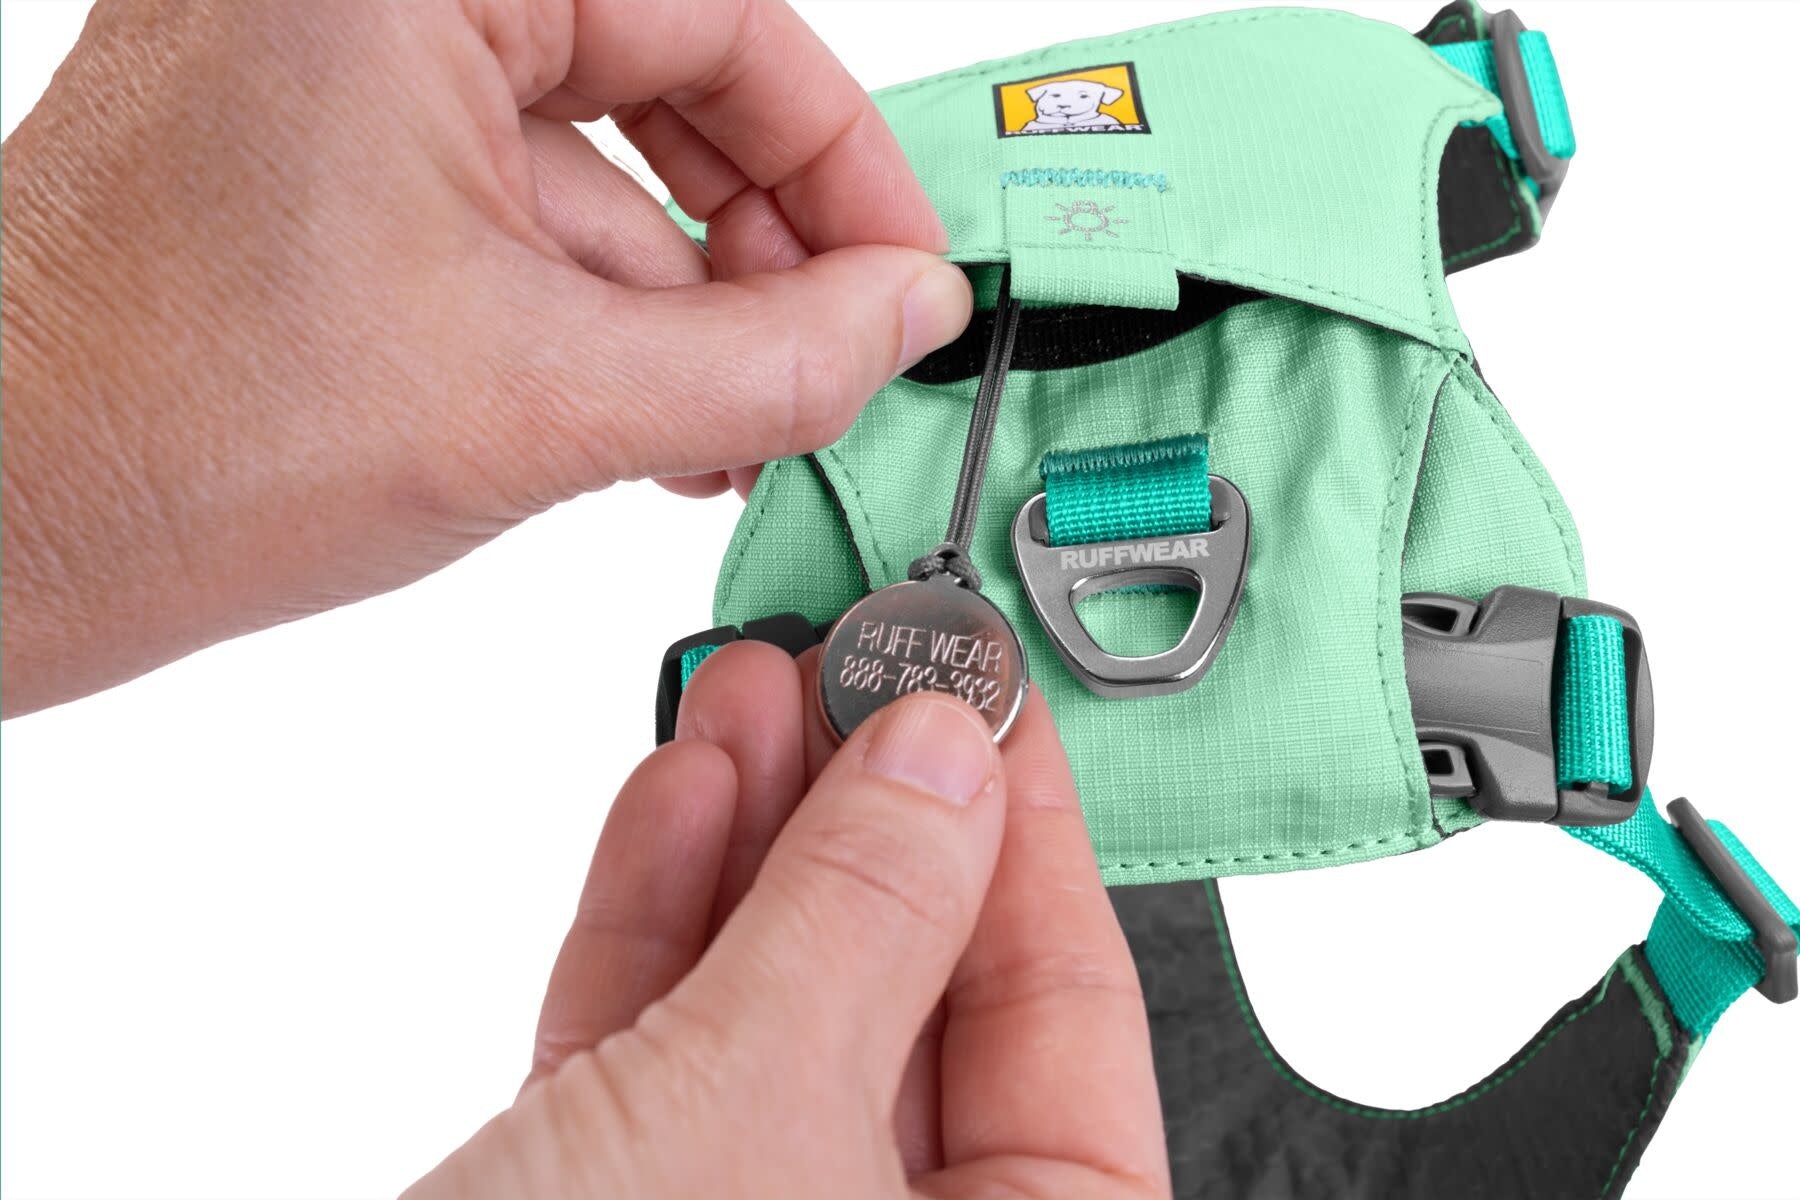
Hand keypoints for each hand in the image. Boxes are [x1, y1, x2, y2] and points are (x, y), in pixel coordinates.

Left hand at [0, 0, 971, 714]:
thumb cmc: (171, 437)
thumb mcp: (542, 400)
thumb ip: (769, 359)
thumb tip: (904, 319)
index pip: (715, 11)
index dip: (840, 156)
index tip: (904, 266)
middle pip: (658, 68)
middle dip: (761, 233)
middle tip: (836, 345)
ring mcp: (328, 64)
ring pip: (590, 151)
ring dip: (685, 293)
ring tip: (745, 418)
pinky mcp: (313, 152)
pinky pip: (510, 199)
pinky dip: (595, 302)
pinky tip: (654, 413)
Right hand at [407, 643, 1169, 1198]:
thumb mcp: (762, 1116)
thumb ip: (866, 918)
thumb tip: (943, 756)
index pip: (1071, 1026)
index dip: (1032, 840)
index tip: (991, 694)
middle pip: (922, 1001)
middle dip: (878, 816)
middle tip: (867, 664)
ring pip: (783, 1009)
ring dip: (763, 837)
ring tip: (760, 685)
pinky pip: (667, 1051)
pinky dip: (665, 913)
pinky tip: (682, 789)